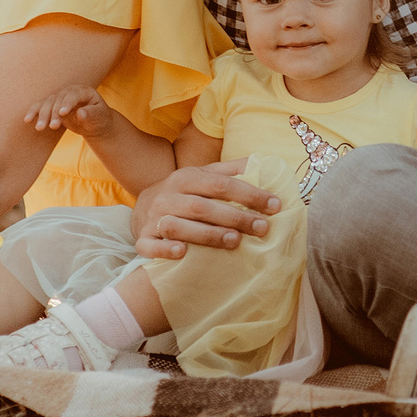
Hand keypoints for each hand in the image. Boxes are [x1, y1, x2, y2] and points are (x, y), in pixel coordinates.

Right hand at [26, 84, 116, 139]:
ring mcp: (60, 97)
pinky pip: (41, 107)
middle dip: (54, 113)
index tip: (62, 114)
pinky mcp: (53, 105)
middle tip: (52, 127)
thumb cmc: (100, 119)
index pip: (73, 95)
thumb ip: (91, 114)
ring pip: (48, 103)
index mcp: (84, 91)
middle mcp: (70, 91)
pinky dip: (34, 112)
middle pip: (58, 100)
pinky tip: (27, 120)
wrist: (95, 123)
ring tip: (39, 128)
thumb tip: (81, 113)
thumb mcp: (100, 117)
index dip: (67, 103)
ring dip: (42, 115)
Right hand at [129, 159, 281, 259]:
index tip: (275, 205)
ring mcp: (153, 218)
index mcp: (187, 178)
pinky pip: (149, 245)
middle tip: (262, 228)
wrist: (141, 207)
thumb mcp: (202, 176)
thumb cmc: (183, 193)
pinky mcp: (142, 240)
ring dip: (206, 234)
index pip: (221, 184)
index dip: (249, 194)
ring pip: (177, 225)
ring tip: (235, 242)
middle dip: (235, 217)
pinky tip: (182, 252)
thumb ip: (230, 171)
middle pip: (203, 206)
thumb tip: (263, 164)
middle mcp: (168, 196)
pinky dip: (165, 249)